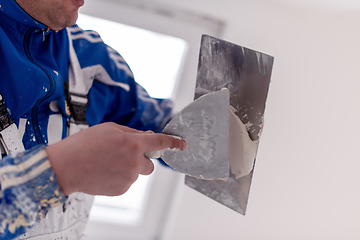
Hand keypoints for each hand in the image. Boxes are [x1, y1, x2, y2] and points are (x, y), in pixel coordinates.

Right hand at [46, 122, 186, 195]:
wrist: (66, 167)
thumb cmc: (84, 145)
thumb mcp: (109, 129)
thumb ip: (132, 133)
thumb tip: (146, 137)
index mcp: (133, 143)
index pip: (160, 142)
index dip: (173, 143)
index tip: (181, 144)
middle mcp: (134, 162)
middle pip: (150, 163)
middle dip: (142, 159)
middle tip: (123, 155)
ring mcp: (129, 178)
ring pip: (137, 172)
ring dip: (129, 167)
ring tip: (107, 163)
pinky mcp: (122, 189)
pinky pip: (127, 181)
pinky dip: (120, 177)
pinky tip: (105, 171)